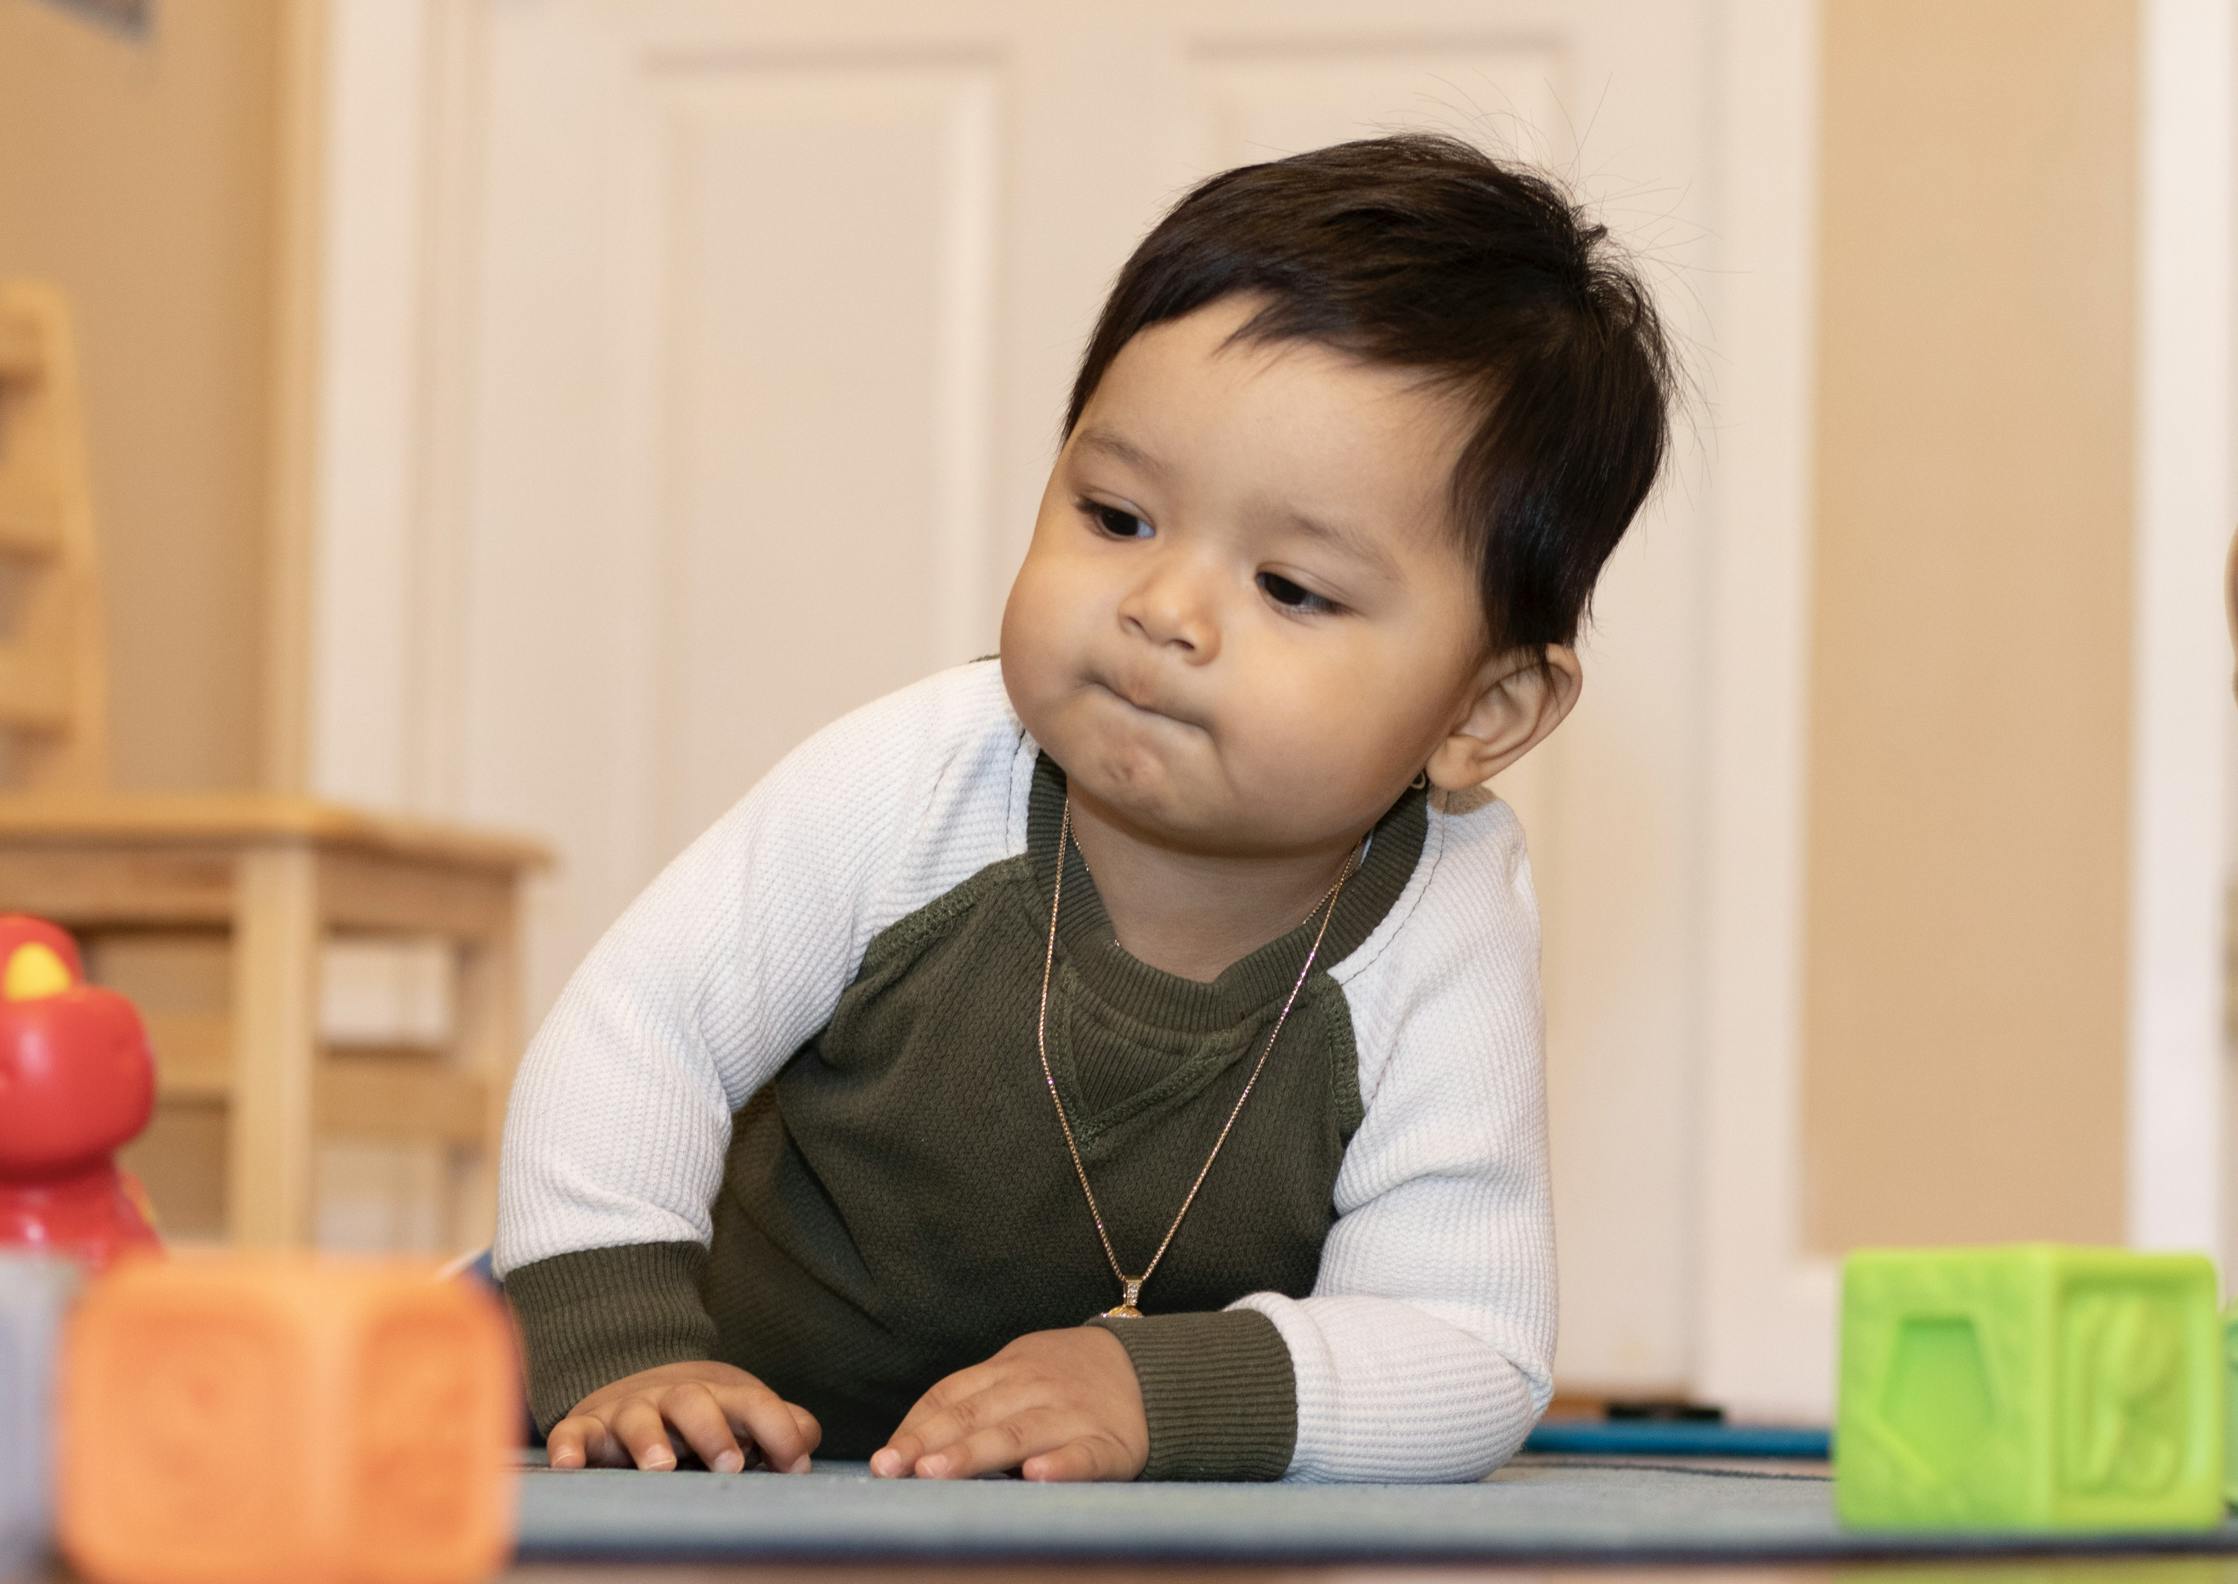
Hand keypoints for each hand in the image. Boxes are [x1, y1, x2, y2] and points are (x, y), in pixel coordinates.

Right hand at [546, 1360, 819, 1473]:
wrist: (636, 1383)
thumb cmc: (704, 1416)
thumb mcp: (743, 1417)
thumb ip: (783, 1429)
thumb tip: (805, 1446)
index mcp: (718, 1397)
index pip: (753, 1403)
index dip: (778, 1429)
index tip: (795, 1465)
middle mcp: (672, 1400)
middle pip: (693, 1402)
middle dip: (713, 1431)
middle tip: (732, 1465)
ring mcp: (628, 1412)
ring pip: (637, 1418)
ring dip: (649, 1440)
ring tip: (661, 1468)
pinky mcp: (586, 1429)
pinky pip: (572, 1434)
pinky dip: (568, 1447)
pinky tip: (568, 1466)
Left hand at [871, 1326, 1147, 1481]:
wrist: (1149, 1368)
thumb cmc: (1064, 1382)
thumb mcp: (1017, 1374)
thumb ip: (972, 1403)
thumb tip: (907, 1447)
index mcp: (1007, 1370)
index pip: (951, 1397)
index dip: (916, 1428)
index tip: (885, 1460)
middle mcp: (1035, 1388)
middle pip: (976, 1416)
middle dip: (933, 1444)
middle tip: (898, 1468)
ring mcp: (1073, 1415)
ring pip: (1019, 1434)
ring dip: (976, 1453)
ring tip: (939, 1473)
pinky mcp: (1111, 1444)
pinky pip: (1084, 1456)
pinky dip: (1062, 1465)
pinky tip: (1037, 1476)